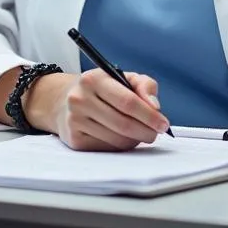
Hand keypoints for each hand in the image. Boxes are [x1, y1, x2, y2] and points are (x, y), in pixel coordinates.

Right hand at [24, 69, 169, 150]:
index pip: (127, 102)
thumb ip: (144, 86)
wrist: (64, 101)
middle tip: (156, 133)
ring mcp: (75, 121)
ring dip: (135, 140)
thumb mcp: (122, 78)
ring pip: (117, 139)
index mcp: (93, 79)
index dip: (149, 115)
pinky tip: (122, 137)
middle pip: (123, 124)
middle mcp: (80, 99)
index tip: (163, 123)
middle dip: (146, 131)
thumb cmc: (101, 89)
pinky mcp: (74, 140)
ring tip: (139, 133)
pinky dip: (121, 146)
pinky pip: (108, 149)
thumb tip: (155, 106)